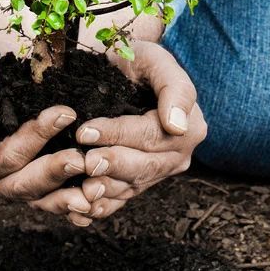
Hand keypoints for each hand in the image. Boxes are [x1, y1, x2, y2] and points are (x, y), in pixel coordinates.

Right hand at [0, 31, 106, 223]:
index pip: (7, 156)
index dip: (35, 138)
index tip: (65, 113)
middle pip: (25, 184)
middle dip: (53, 172)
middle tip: (81, 158)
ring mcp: (21, 183)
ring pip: (43, 199)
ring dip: (68, 197)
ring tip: (95, 188)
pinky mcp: (42, 184)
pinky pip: (57, 201)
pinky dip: (75, 206)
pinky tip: (97, 204)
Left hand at [72, 39, 205, 223]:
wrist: (123, 73)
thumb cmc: (138, 60)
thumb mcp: (156, 60)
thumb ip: (174, 88)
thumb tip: (178, 125)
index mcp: (189, 127)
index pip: (151, 136)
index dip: (118, 134)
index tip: (86, 130)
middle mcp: (176, 155)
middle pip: (144, 167)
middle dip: (112, 165)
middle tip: (84, 162)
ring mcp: (157, 173)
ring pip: (131, 187)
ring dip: (106, 190)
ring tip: (82, 189)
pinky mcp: (136, 184)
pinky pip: (120, 201)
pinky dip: (101, 207)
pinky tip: (81, 210)